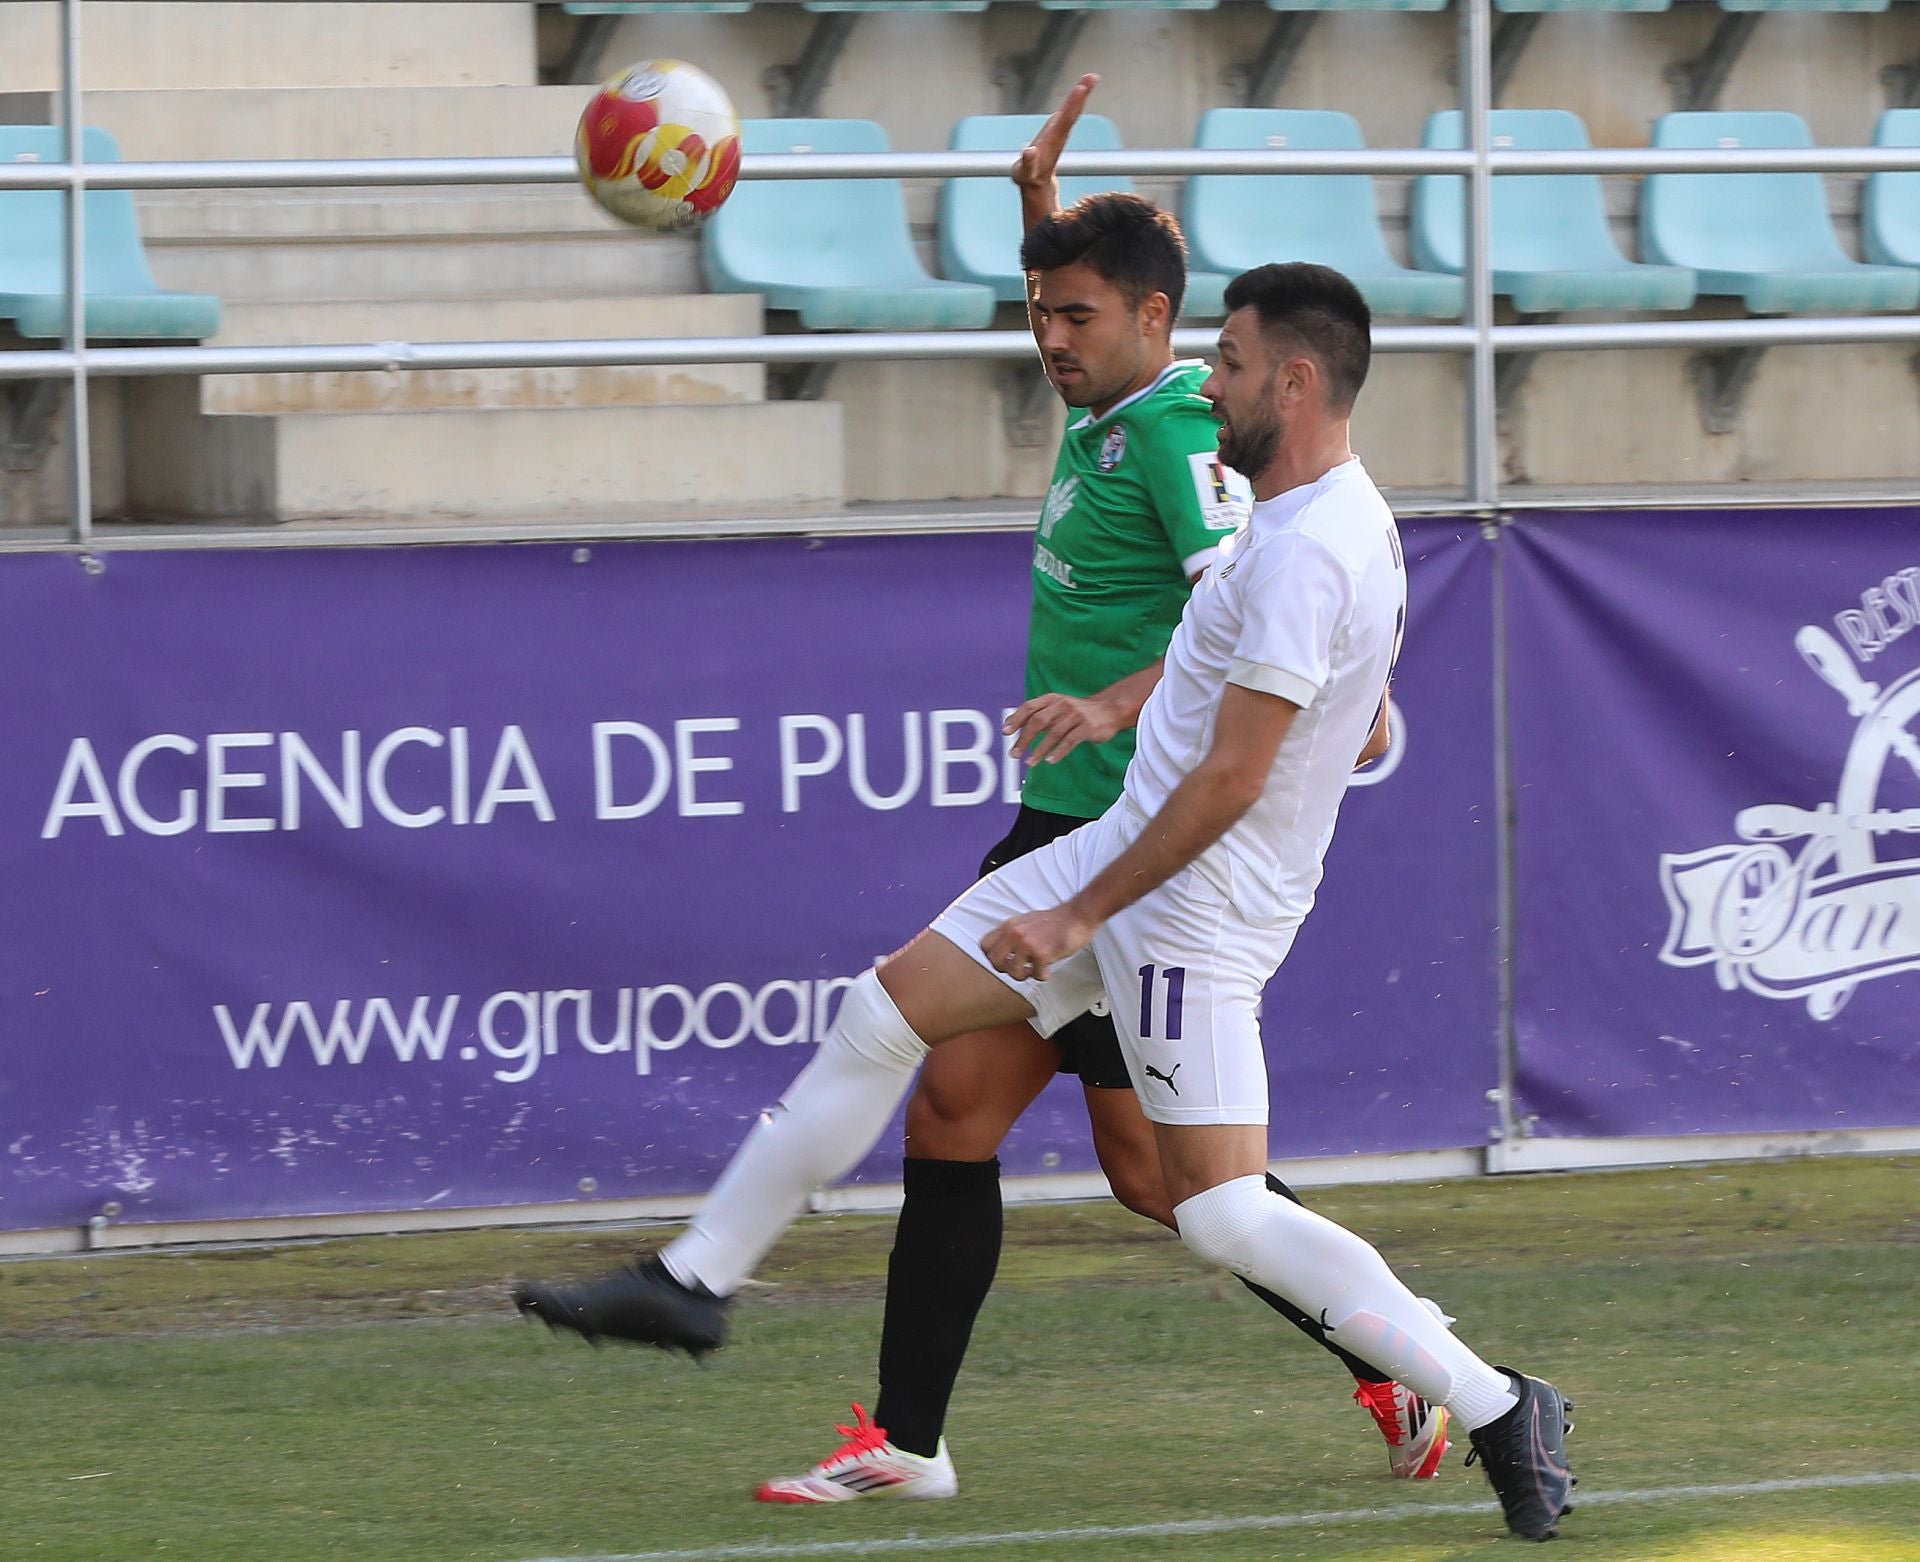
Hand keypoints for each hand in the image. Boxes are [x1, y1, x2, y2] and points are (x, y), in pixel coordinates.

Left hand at [981, 903, 1096, 981]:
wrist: (1077, 916)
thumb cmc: (1056, 921)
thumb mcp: (1026, 922)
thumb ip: (1013, 934)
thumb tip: (1004, 952)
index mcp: (1009, 925)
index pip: (985, 945)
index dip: (992, 957)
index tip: (1003, 961)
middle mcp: (1015, 933)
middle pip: (994, 961)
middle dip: (1006, 970)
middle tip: (1018, 969)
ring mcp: (1027, 943)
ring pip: (1013, 972)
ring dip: (1025, 975)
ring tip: (1034, 970)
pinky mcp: (1041, 953)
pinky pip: (1035, 975)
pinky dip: (1042, 976)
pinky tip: (1047, 970)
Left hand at [1005, 691, 1122, 767]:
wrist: (1109, 710)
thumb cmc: (1077, 713)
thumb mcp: (1057, 708)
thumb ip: (1037, 715)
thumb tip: (1010, 725)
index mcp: (1052, 699)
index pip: (1029, 707)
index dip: (1016, 719)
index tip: (1005, 732)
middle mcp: (1062, 705)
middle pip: (1038, 721)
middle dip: (1024, 738)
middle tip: (1014, 754)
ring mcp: (1075, 716)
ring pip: (1053, 733)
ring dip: (1039, 750)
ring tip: (1030, 763)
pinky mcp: (1087, 727)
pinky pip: (1070, 741)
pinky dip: (1059, 752)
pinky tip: (1050, 761)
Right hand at [1011, 73, 1099, 191]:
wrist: (1036, 181)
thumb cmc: (1029, 174)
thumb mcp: (1025, 171)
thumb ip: (1028, 162)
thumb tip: (1029, 151)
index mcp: (1053, 140)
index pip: (1065, 119)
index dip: (1072, 104)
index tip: (1081, 88)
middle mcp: (1059, 133)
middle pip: (1072, 111)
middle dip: (1081, 94)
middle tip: (1092, 77)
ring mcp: (1059, 130)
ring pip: (1073, 110)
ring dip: (1082, 94)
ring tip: (1090, 78)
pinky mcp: (1057, 128)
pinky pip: (1068, 111)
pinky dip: (1075, 99)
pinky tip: (1082, 88)